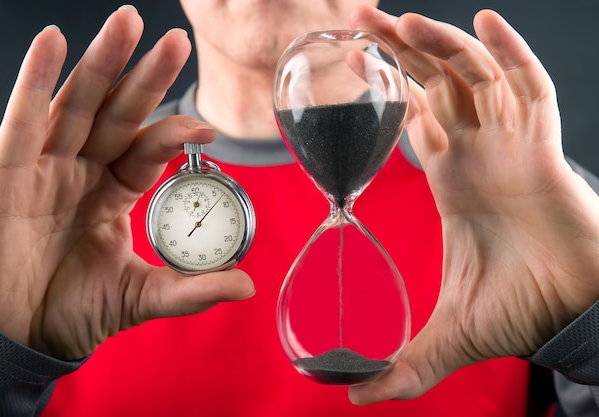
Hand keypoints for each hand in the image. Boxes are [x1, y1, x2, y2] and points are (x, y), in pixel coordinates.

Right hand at [0, 6, 253, 359]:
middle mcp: (81, 172)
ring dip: (101, 62)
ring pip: (76, 105)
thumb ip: (190, 290)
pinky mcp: (5, 172)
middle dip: (147, 78)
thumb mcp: (139, 297)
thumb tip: (246, 285)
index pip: (146, 151)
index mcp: (112, 194)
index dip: (173, 135)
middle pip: (118, 114)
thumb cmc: (69, 311)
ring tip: (128, 22)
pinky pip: (21, 120)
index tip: (206, 129)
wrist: (14, 335)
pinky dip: (34, 81)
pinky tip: (52, 42)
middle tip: (177, 44)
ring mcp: (43, 167)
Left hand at [348, 6, 598, 401]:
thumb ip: (401, 363)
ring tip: (397, 18)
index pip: (413, 119)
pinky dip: (510, 53)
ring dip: (438, 44)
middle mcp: (478, 153)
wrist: (576, 313)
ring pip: (472, 77)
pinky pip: (530, 85)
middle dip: (400, 50)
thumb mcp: (445, 334)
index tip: (353, 64)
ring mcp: (511, 144)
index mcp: (451, 181)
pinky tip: (485, 22)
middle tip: (361, 18)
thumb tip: (352, 397)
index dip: (385, 90)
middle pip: (434, 85)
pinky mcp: (545, 146)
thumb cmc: (520, 310)